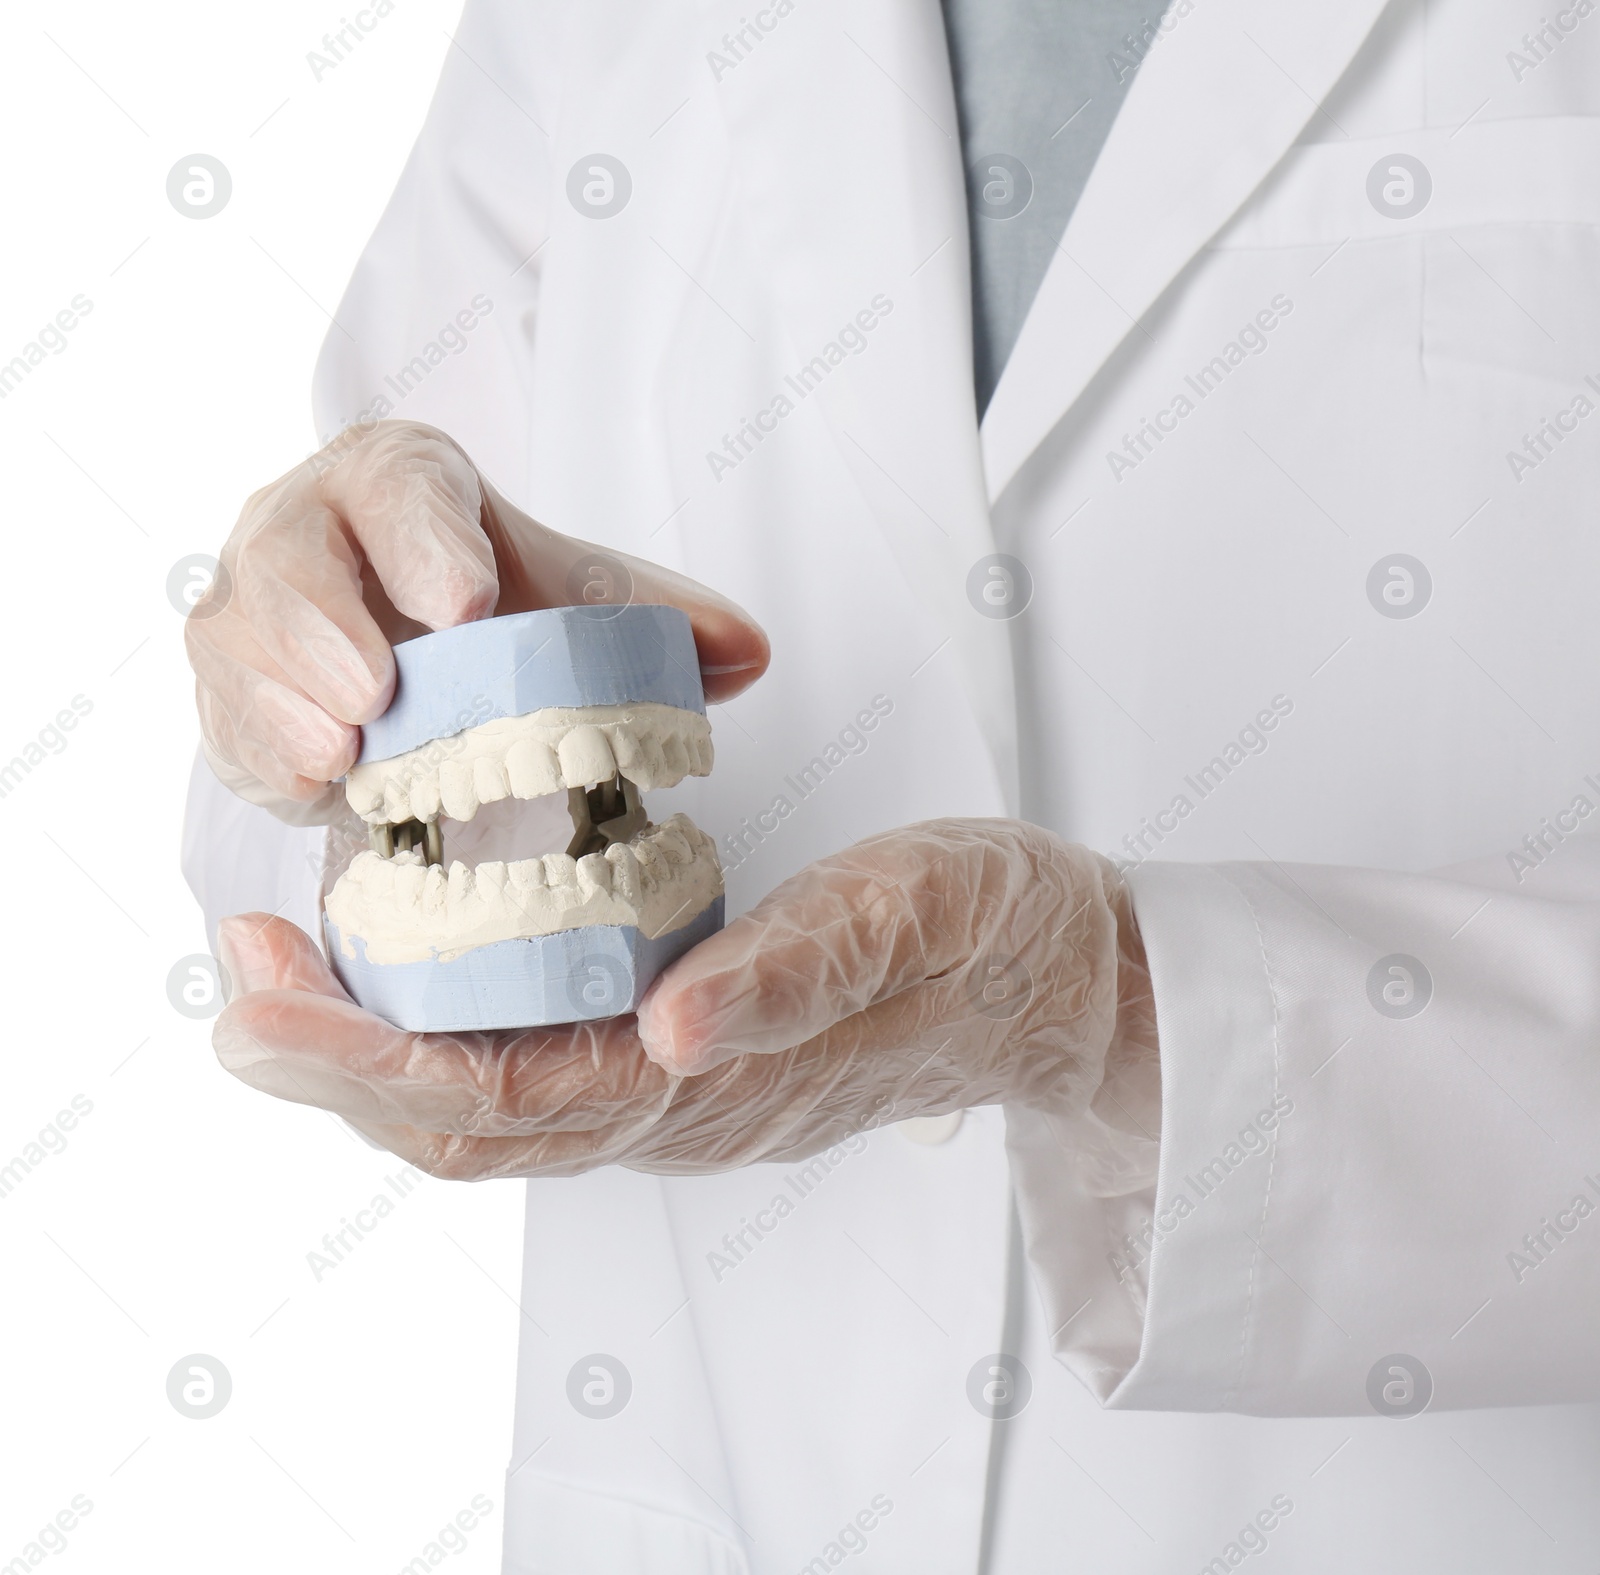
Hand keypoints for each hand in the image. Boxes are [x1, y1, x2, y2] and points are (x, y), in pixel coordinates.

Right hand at [186, 419, 769, 822]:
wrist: (412, 652)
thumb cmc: (494, 609)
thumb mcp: (576, 600)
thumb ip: (661, 619)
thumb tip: (749, 652)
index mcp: (398, 480)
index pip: (396, 485)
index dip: (422, 539)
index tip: (466, 604)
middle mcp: (304, 524)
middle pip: (287, 551)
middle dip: (324, 620)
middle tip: (377, 691)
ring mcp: (251, 603)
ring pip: (235, 633)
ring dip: (281, 693)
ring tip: (343, 748)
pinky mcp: (229, 682)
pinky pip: (220, 706)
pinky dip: (258, 744)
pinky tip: (310, 778)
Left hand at [211, 820, 1157, 1178]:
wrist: (1051, 982)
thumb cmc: (987, 939)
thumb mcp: (907, 918)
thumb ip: (793, 975)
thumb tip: (668, 1021)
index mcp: (716, 1083)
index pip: (504, 1099)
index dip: (368, 1061)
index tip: (265, 991)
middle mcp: (673, 1107)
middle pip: (461, 1125)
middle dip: (329, 1067)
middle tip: (236, 972)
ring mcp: (671, 1090)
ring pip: (482, 1105)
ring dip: (367, 1050)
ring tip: (285, 967)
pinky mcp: (676, 1053)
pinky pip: (526, 1063)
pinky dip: (439, 1026)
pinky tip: (408, 956)